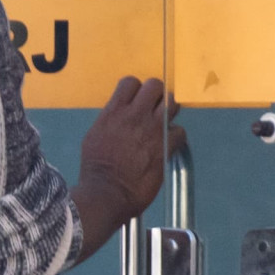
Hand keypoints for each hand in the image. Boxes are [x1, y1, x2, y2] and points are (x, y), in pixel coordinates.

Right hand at [68, 77, 185, 265]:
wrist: (107, 192)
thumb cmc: (95, 168)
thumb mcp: (94, 136)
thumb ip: (110, 121)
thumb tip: (118, 116)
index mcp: (114, 112)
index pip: (131, 82)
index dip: (136, 89)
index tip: (135, 100)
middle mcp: (135, 115)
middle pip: (156, 86)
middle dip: (156, 95)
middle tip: (153, 109)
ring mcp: (153, 129)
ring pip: (172, 103)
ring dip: (168, 112)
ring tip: (162, 125)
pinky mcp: (166, 146)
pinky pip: (180, 132)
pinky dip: (175, 138)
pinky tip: (166, 146)